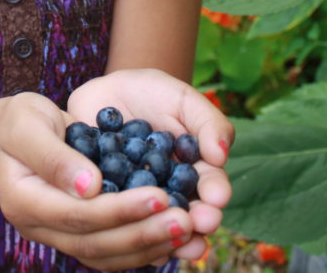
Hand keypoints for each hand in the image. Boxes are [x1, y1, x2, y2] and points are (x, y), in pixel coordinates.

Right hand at [0, 92, 192, 270]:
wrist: (17, 132)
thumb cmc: (22, 120)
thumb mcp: (29, 124)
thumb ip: (54, 155)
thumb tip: (90, 187)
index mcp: (23, 200)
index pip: (75, 214)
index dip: (118, 209)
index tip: (159, 195)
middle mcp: (38, 228)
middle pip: (94, 243)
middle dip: (142, 232)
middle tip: (186, 219)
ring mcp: (57, 236)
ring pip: (106, 255)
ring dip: (149, 245)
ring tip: (188, 230)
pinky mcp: (77, 235)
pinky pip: (112, 252)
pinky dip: (144, 247)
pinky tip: (174, 238)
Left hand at [67, 68, 234, 260]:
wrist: (107, 92)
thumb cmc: (154, 94)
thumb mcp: (184, 99)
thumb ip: (207, 123)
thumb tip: (221, 154)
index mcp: (195, 173)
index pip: (210, 187)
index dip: (214, 193)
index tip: (217, 198)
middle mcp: (169, 193)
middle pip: (184, 213)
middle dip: (193, 221)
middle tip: (198, 223)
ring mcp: (137, 200)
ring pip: (150, 221)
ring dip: (159, 230)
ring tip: (166, 234)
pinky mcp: (105, 198)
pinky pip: (111, 212)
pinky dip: (117, 220)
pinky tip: (121, 227)